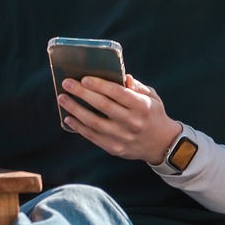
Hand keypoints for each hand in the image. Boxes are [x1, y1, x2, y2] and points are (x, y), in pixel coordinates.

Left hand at [58, 74, 181, 162]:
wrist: (162, 144)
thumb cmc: (153, 114)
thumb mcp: (152, 97)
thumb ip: (136, 86)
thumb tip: (121, 76)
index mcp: (142, 106)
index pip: (118, 93)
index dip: (99, 85)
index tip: (84, 78)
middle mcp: (132, 122)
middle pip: (103, 106)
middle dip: (82, 93)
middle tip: (67, 84)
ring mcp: (122, 137)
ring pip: (94, 122)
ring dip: (75, 109)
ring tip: (62, 98)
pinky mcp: (115, 148)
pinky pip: (92, 136)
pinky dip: (79, 127)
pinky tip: (69, 118)